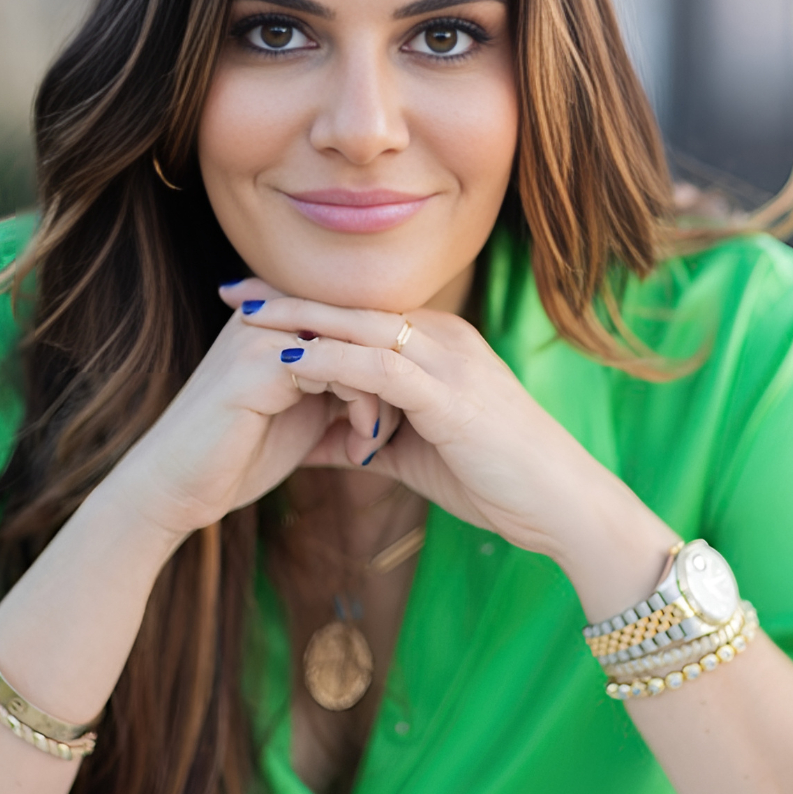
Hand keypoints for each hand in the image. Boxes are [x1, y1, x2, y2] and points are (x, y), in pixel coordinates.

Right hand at [103, 281, 403, 541]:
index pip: (353, 323)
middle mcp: (267, 314)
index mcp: (275, 318)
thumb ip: (340, 385)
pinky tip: (360, 450)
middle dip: (389, 382)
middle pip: (359, 331)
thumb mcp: (303, 412)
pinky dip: (361, 411)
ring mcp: (259, 333)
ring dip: (379, 401)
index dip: (384, 369)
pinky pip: (336, 372)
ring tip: (374, 445)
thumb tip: (398, 378)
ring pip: (354, 350)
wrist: (176, 488)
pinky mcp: (256, 362)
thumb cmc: (239, 454)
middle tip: (395, 434)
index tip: (396, 419)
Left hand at [218, 281, 625, 563]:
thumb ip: (363, 437)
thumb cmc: (494, 478)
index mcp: (437, 345)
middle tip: (229, 289)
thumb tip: (309, 442)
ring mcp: (450, 362)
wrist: (563, 505)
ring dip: (300, 320)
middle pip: (351, 307)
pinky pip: (381, 368)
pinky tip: (289, 362)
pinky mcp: (452, 394)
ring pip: (361, 327)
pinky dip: (333, 361)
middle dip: (288, 297)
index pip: (358, 314)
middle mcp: (443, 339)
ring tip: (245, 316)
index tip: (248, 302)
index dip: (302, 305)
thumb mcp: (413, 453)